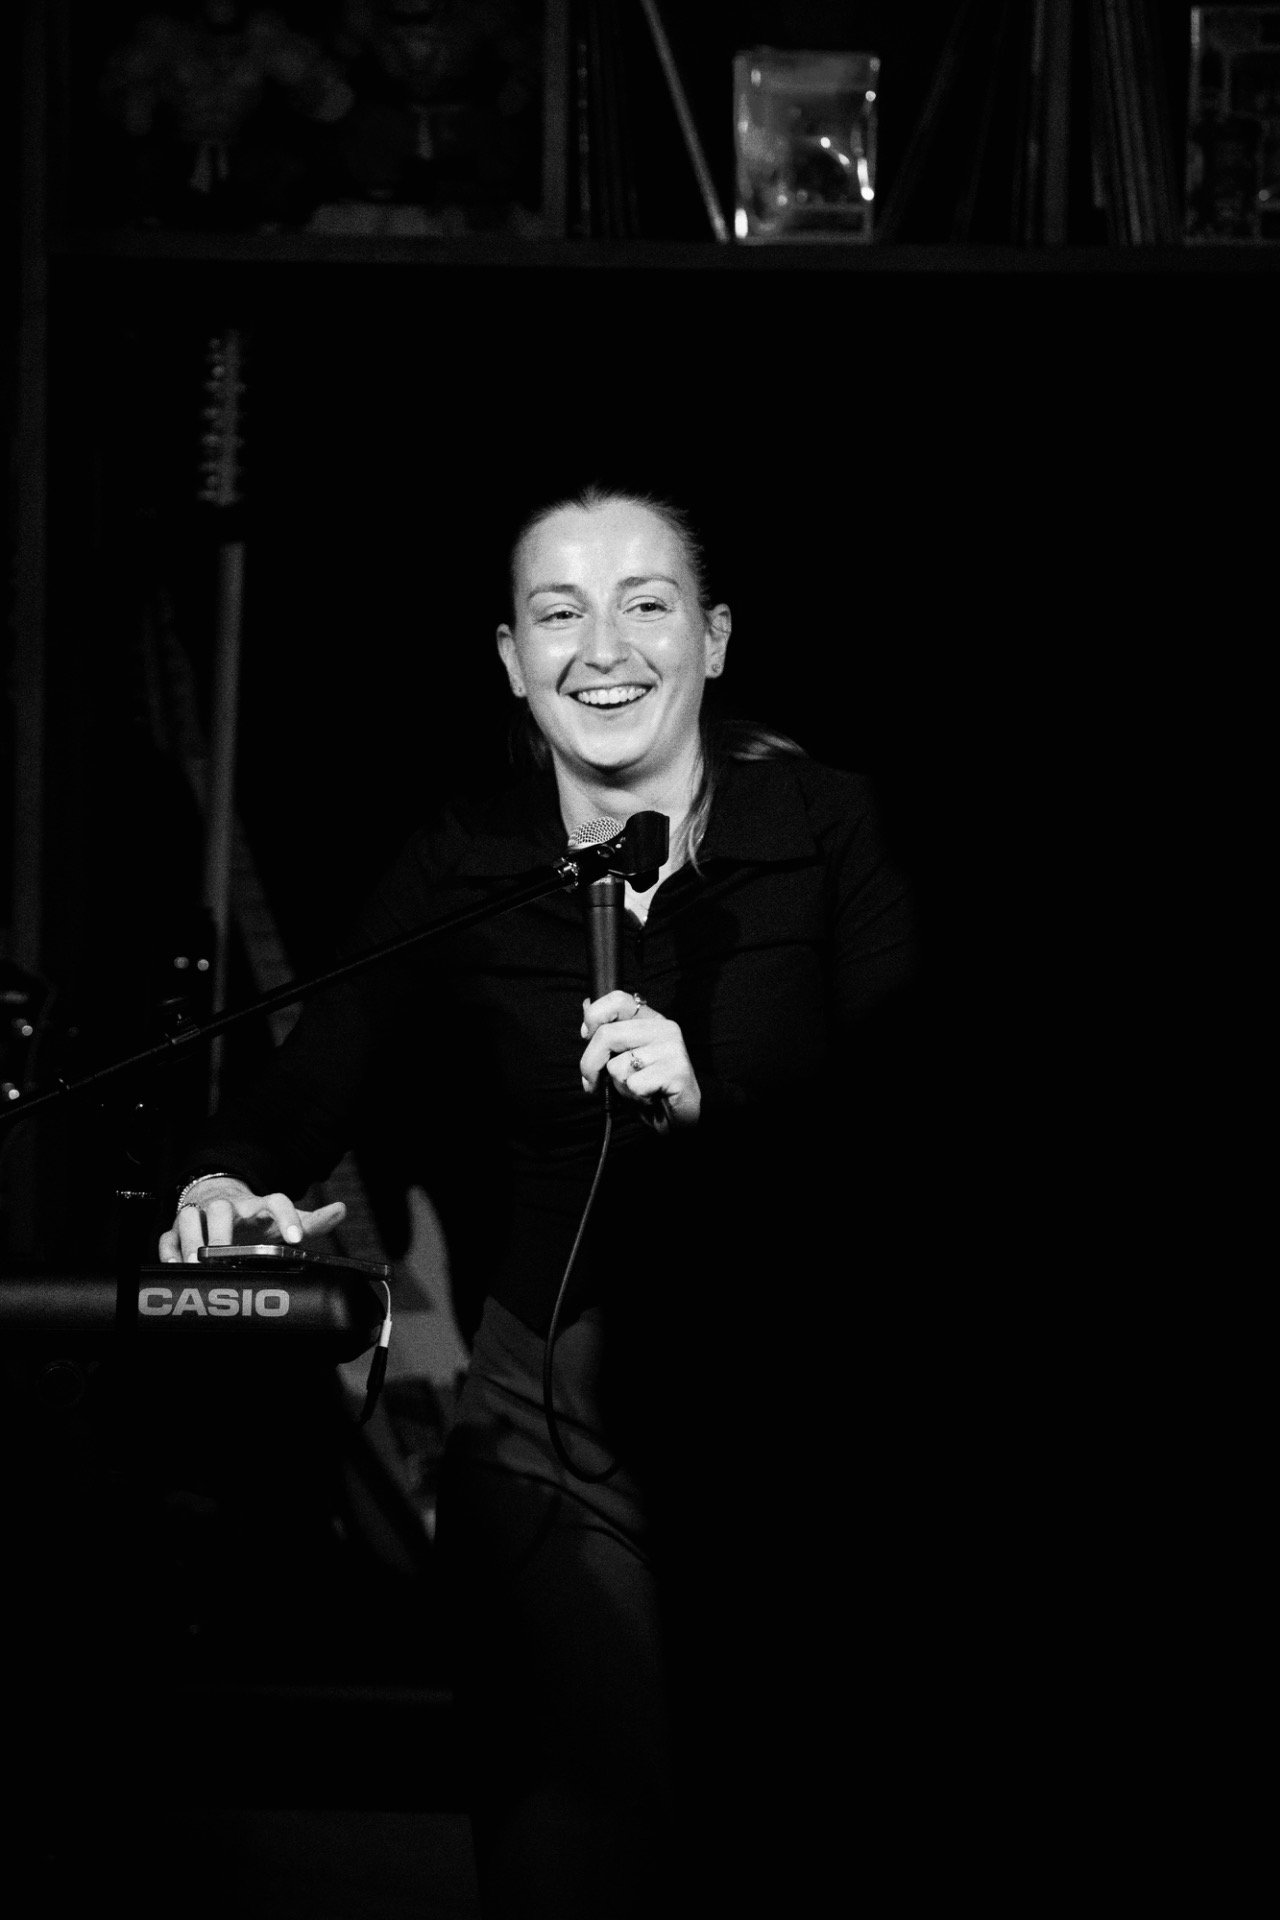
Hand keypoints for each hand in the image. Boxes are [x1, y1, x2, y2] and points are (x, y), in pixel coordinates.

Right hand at [158, 1175, 346, 1264]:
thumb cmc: (255, 1219)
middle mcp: (229, 1207)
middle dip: (223, 1230)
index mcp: (259, 1205)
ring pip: (189, 1217)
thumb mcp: (283, 1219)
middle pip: (223, 1208)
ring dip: (192, 1239)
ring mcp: (201, 1216)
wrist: (219, 1200)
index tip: (296, 1239)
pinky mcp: (178, 1229)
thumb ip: (312, 1220)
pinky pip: (167, 1236)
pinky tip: (176, 1264)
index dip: (288, 1217)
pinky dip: (170, 1250)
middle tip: (227, 1255)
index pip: (277, 1202)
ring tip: (199, 1261)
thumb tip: (341, 1210)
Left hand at [579, 991, 700, 1129]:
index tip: (586, 1037)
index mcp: (650, 1020)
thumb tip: (586, 1006)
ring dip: (619, 1086)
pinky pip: (634, 1084)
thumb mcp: (623, 1057)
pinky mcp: (677, 1071)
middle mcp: (663, 1028)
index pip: (617, 1000)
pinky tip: (650, 1097)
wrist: (679, 1115)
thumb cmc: (648, 1087)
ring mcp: (672, 1048)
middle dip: (590, 1064)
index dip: (594, 1016)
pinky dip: (635, 1097)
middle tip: (592, 1083)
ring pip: (617, 1065)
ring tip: (637, 1090)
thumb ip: (609, 1036)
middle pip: (607, 1035)